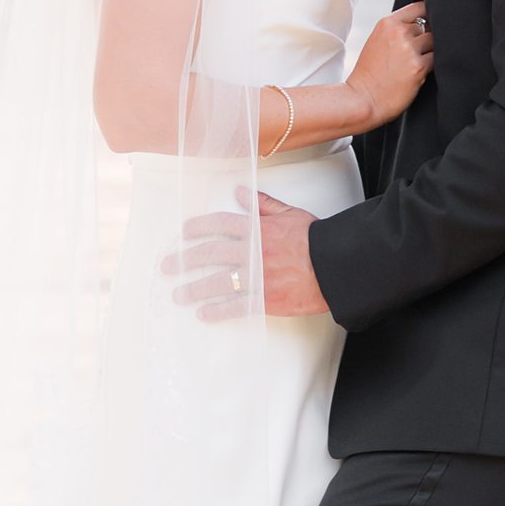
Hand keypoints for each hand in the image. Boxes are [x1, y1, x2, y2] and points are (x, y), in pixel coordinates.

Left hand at [161, 191, 328, 322]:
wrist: (337, 266)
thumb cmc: (316, 238)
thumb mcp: (290, 213)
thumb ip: (263, 204)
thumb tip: (240, 191)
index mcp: (257, 228)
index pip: (219, 224)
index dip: (198, 228)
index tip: (184, 233)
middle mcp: (252, 251)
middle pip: (210, 254)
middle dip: (184, 260)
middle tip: (167, 267)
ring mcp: (257, 277)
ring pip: (217, 283)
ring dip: (194, 289)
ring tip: (178, 295)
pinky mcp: (266, 299)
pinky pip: (236, 306)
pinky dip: (217, 311)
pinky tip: (203, 314)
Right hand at [345, 2, 432, 127]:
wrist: (362, 98)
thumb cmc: (369, 74)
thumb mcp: (377, 41)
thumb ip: (397, 30)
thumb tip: (421, 26)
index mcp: (388, 23)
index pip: (419, 7)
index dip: (427, 15)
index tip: (427, 25)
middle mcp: (399, 33)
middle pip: (430, 26)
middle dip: (427, 39)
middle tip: (415, 53)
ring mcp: (409, 49)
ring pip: (435, 42)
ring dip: (430, 52)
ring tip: (415, 64)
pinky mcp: (418, 67)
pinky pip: (436, 60)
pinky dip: (431, 66)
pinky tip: (418, 73)